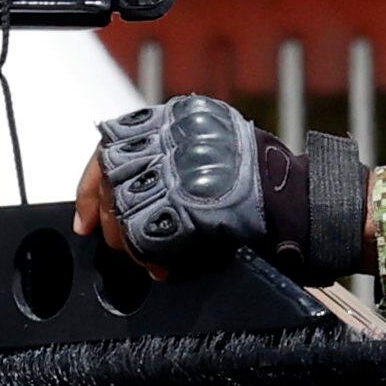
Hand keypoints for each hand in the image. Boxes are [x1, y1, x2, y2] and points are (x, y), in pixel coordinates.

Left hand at [70, 95, 367, 286]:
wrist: (302, 205)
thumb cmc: (263, 185)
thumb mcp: (208, 152)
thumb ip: (168, 161)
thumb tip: (125, 190)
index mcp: (174, 119)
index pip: (110, 146)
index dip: (89, 187)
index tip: (83, 218)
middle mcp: (171, 140)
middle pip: (110, 180)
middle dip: (106, 217)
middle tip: (114, 243)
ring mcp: (177, 173)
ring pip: (122, 209)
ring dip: (126, 240)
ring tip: (145, 257)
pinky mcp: (186, 207)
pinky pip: (146, 237)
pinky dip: (149, 257)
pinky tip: (163, 267)